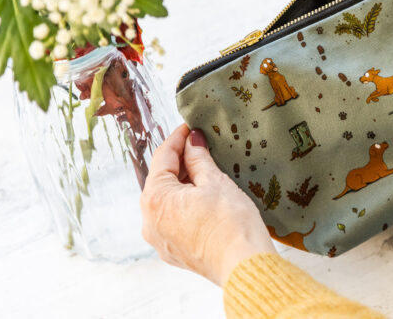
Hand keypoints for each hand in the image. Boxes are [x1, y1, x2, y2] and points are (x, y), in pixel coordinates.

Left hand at [140, 124, 275, 286]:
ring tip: (205, 170)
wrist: (243, 265)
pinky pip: (173, 220)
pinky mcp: (173, 252)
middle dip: (179, 162)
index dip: (177, 139)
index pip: (162, 158)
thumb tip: (192, 142)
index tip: (189, 127)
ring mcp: (160, 240)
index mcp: (155, 200)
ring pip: (167, 201)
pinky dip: (185, 205)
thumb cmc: (230, 224)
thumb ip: (198, 159)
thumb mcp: (215, 181)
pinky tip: (204, 197)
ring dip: (183, 184)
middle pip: (161, 180)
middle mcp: (150, 222)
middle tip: (199, 145)